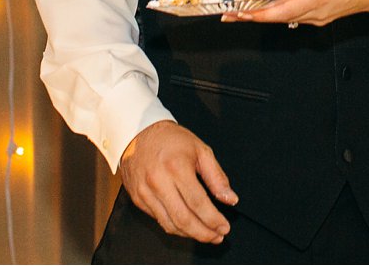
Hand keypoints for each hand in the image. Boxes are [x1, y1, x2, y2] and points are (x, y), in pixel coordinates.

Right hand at [118, 119, 236, 245]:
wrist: (138, 132)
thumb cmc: (171, 140)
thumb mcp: (200, 149)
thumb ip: (216, 176)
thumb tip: (230, 199)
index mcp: (176, 166)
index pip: (198, 203)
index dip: (213, 220)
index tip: (224, 228)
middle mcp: (159, 181)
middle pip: (184, 219)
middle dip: (204, 233)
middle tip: (217, 237)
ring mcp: (146, 192)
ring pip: (170, 225)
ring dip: (190, 235)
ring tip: (206, 234)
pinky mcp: (138, 199)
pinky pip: (159, 221)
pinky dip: (175, 227)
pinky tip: (187, 227)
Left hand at [228, 0, 368, 27]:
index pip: (281, 10)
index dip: (258, 13)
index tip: (241, 13)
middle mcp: (314, 14)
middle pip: (278, 17)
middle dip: (252, 16)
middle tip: (229, 15)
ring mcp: (316, 18)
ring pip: (284, 18)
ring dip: (263, 15)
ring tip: (240, 10)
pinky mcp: (318, 17)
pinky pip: (293, 15)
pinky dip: (277, 12)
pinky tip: (266, 7)